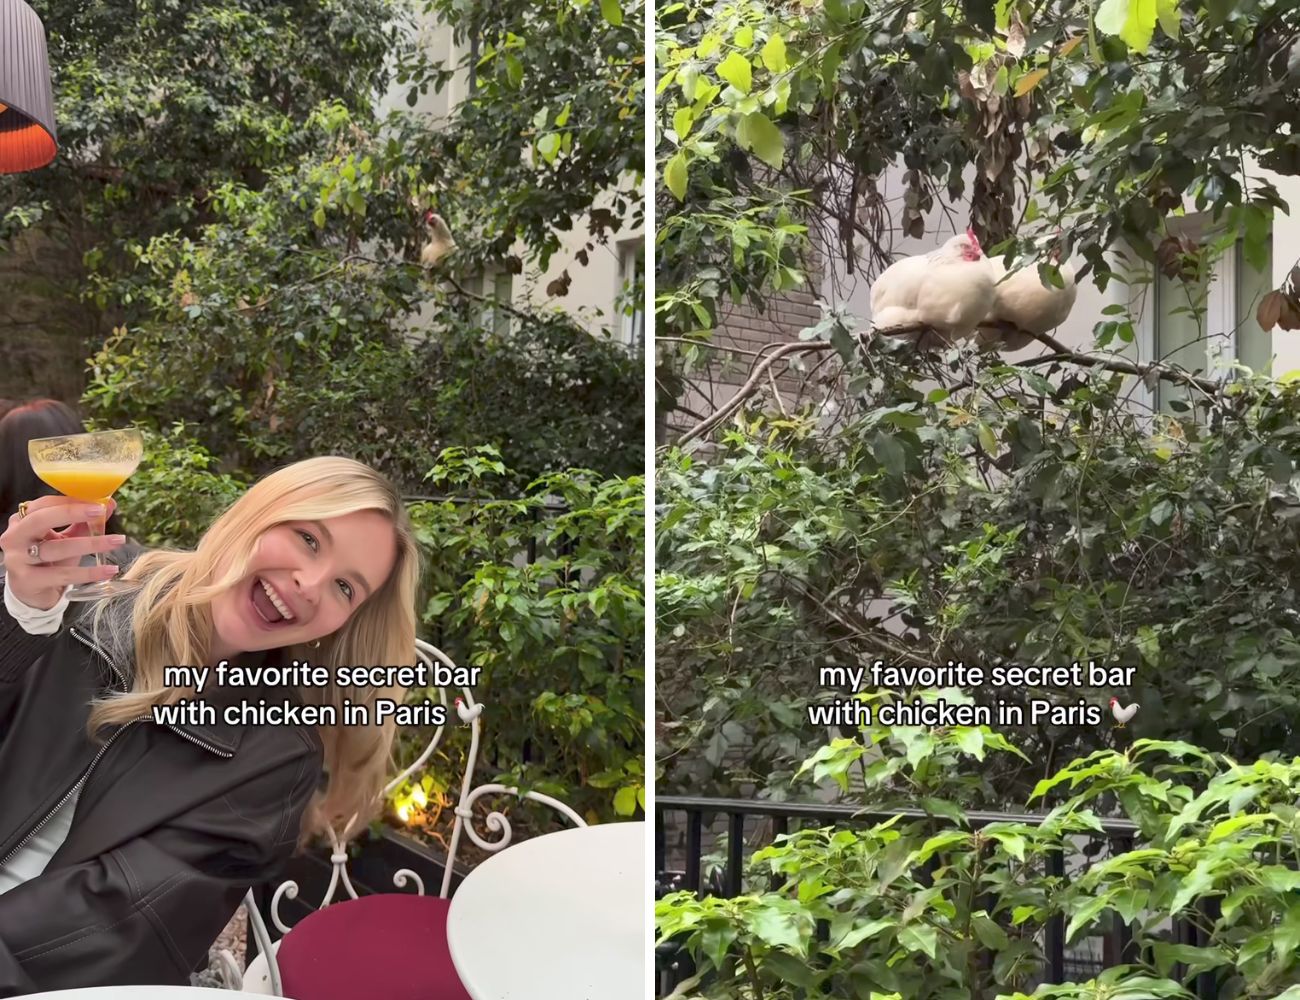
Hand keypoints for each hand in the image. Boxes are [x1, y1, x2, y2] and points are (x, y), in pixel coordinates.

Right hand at [1, 496, 125, 609]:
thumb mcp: (64, 538)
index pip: (44, 504)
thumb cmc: (48, 561)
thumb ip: (83, 522)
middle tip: (100, 511)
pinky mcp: (27, 581)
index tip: (98, 501)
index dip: (71, 501)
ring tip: (117, 541)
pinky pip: (62, 575)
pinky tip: (109, 570)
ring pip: (56, 549)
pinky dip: (88, 573)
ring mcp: (18, 560)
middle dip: (71, 513)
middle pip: (41, 520)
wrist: (32, 593)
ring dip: (90, 544)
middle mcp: (15, 537)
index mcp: (22, 521)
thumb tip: (109, 504)